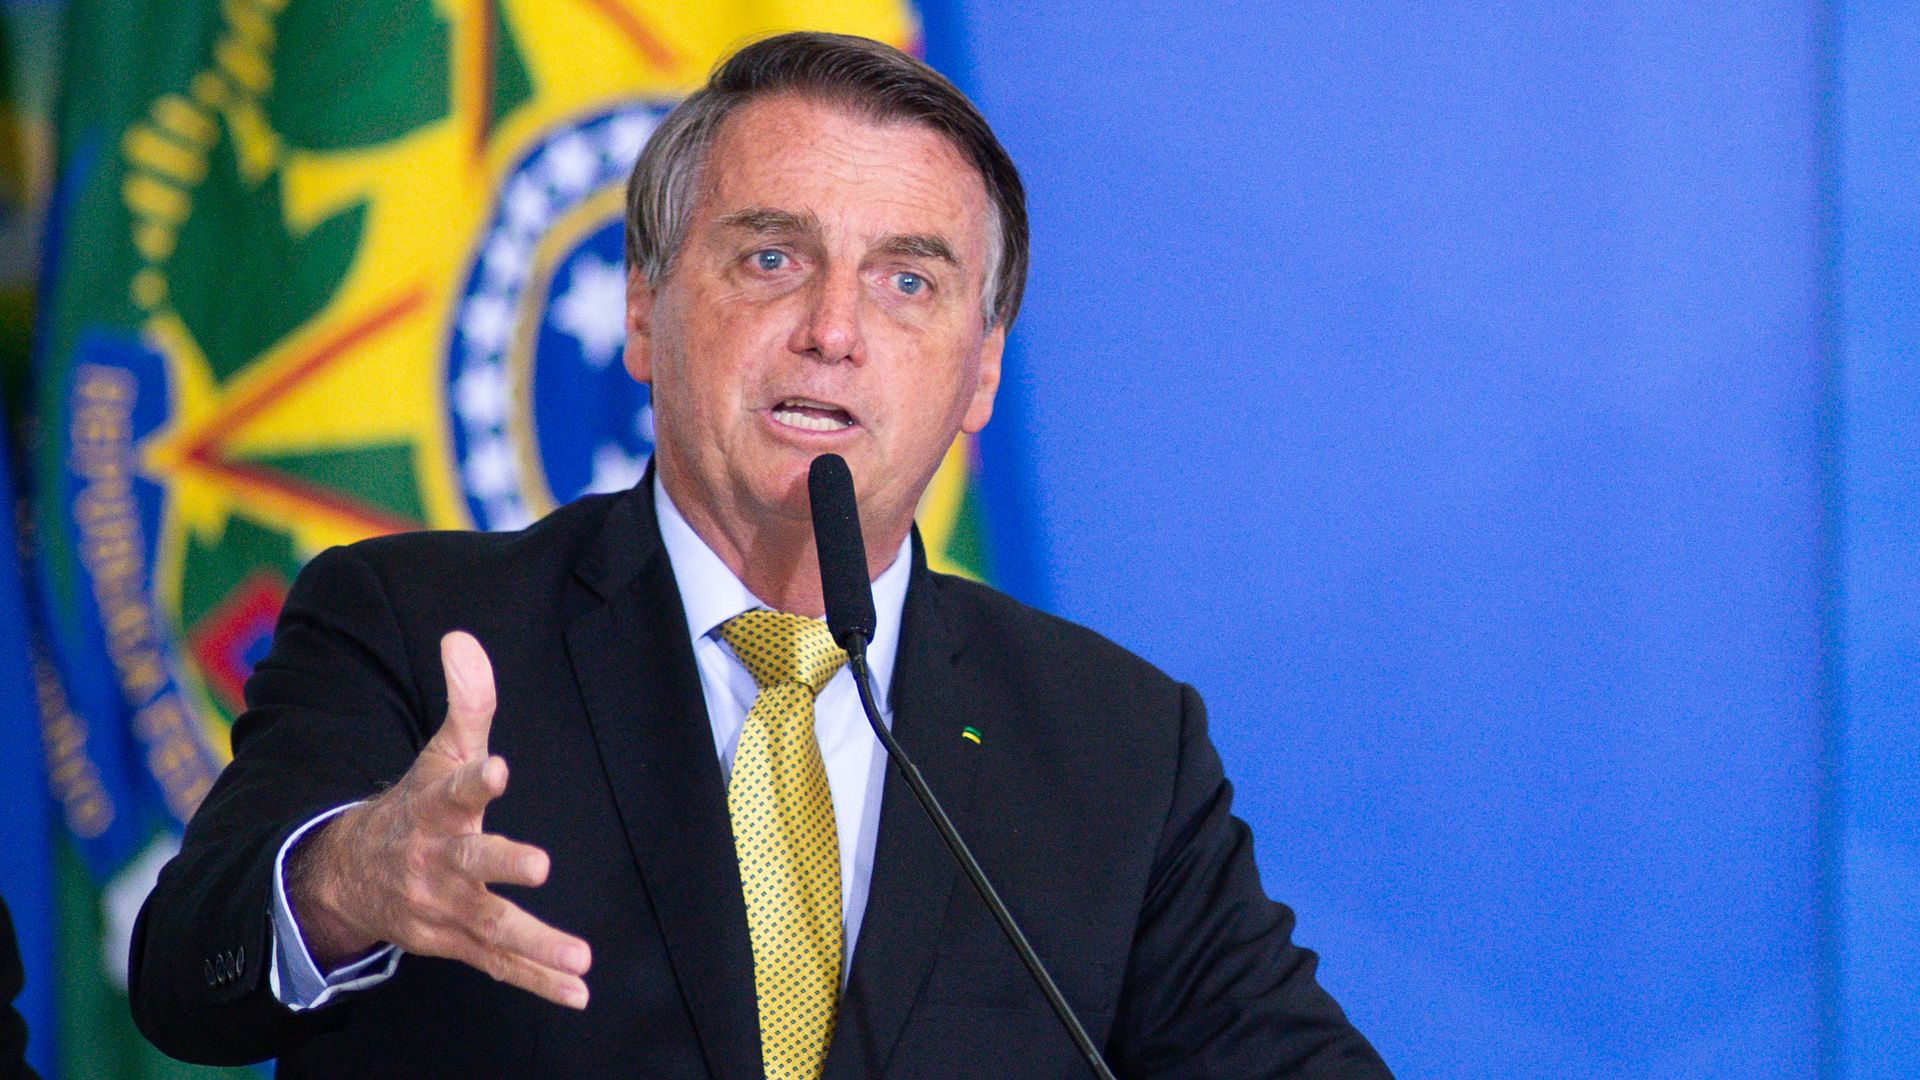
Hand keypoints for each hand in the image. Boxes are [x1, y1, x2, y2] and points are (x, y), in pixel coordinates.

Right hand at [285, 631, 591, 1007]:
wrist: (350, 875)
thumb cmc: (416, 805)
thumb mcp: (439, 751)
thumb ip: (466, 701)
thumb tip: (462, 639)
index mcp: (433, 809)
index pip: (451, 789)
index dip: (473, 779)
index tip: (495, 768)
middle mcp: (436, 862)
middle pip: (469, 865)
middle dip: (501, 864)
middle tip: (540, 864)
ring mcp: (443, 908)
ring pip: (490, 926)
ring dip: (535, 944)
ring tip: (580, 957)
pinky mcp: (454, 942)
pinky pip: (498, 965)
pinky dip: (536, 981)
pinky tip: (577, 991)